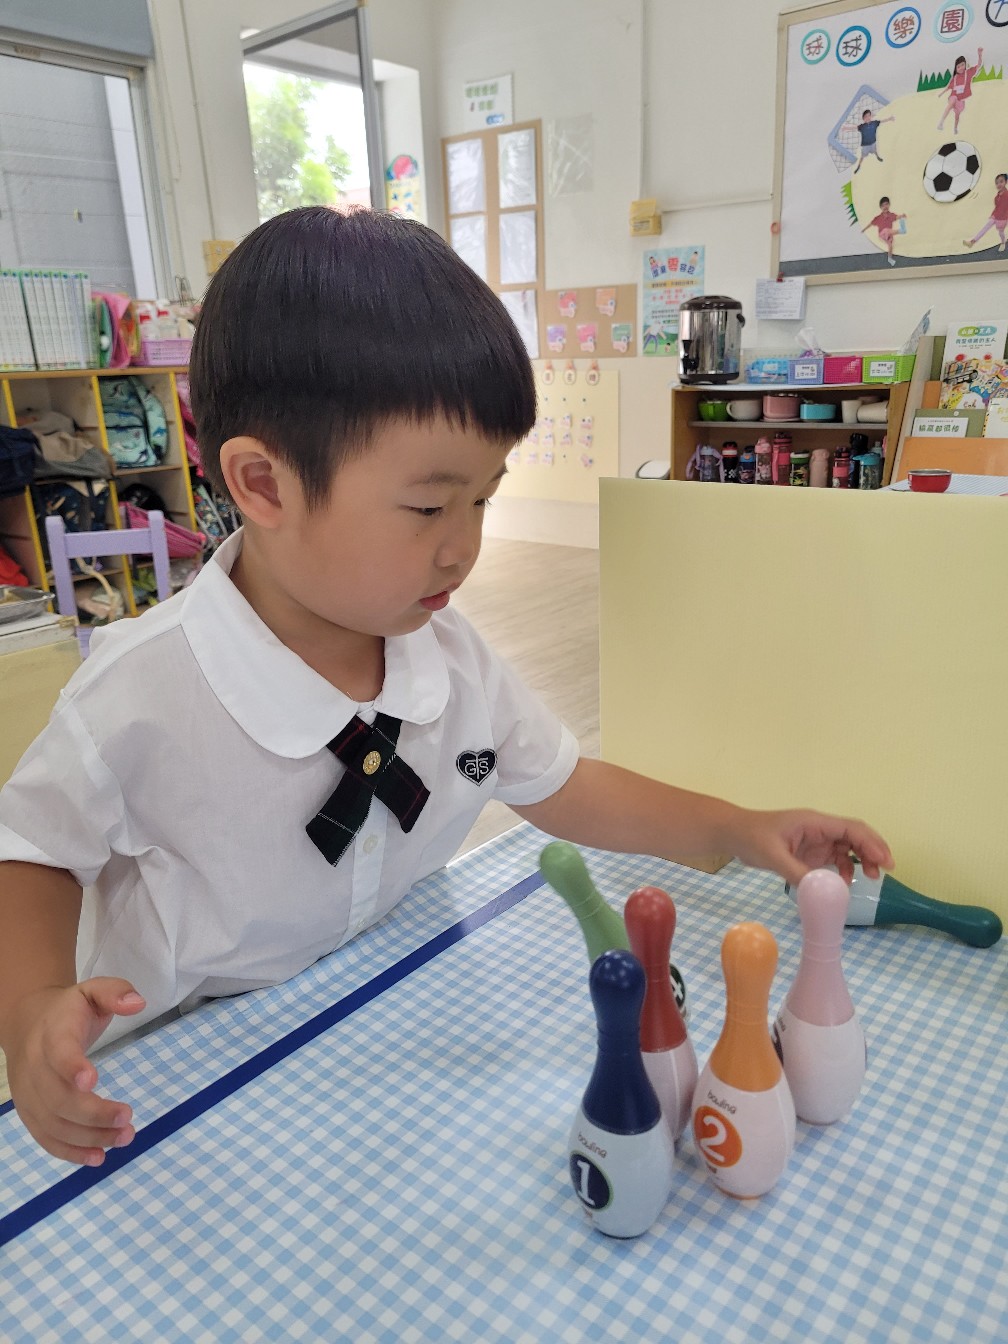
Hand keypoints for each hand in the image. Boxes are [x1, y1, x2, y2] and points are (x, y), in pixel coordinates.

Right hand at [6, 978, 145, 1164]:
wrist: (27, 1022)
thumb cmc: (70, 1010)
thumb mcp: (93, 989)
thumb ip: (115, 991)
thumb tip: (138, 1003)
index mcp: (53, 1032)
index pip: (57, 1052)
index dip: (71, 1066)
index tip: (93, 1081)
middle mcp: (35, 1066)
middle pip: (57, 1097)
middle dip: (92, 1113)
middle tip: (128, 1118)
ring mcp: (29, 1093)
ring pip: (52, 1123)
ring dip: (88, 1136)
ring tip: (124, 1138)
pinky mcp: (30, 1112)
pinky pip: (45, 1137)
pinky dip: (70, 1152)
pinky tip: (98, 1157)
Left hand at [729, 808, 892, 886]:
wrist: (734, 835)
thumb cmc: (752, 838)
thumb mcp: (773, 856)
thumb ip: (796, 873)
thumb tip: (821, 891)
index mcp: (814, 822)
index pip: (850, 829)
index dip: (870, 843)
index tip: (884, 861)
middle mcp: (819, 829)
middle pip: (855, 836)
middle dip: (873, 850)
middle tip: (885, 871)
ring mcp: (816, 840)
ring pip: (848, 847)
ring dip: (862, 861)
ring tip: (870, 878)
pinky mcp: (810, 852)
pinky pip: (835, 859)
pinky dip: (844, 869)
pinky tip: (843, 883)